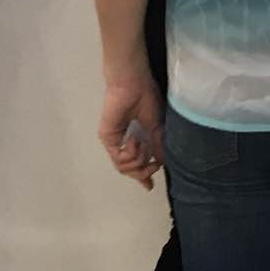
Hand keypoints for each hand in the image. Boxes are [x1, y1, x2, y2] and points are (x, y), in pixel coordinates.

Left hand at [98, 65, 164, 189]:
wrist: (133, 83)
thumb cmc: (145, 97)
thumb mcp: (157, 126)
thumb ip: (157, 146)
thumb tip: (161, 162)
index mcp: (135, 138)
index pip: (136, 163)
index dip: (143, 176)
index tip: (150, 187)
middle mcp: (123, 142)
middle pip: (129, 170)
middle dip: (144, 172)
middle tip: (154, 167)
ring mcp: (114, 141)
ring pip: (124, 168)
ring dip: (138, 161)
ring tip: (142, 147)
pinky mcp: (108, 138)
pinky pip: (119, 159)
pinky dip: (130, 153)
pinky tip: (134, 140)